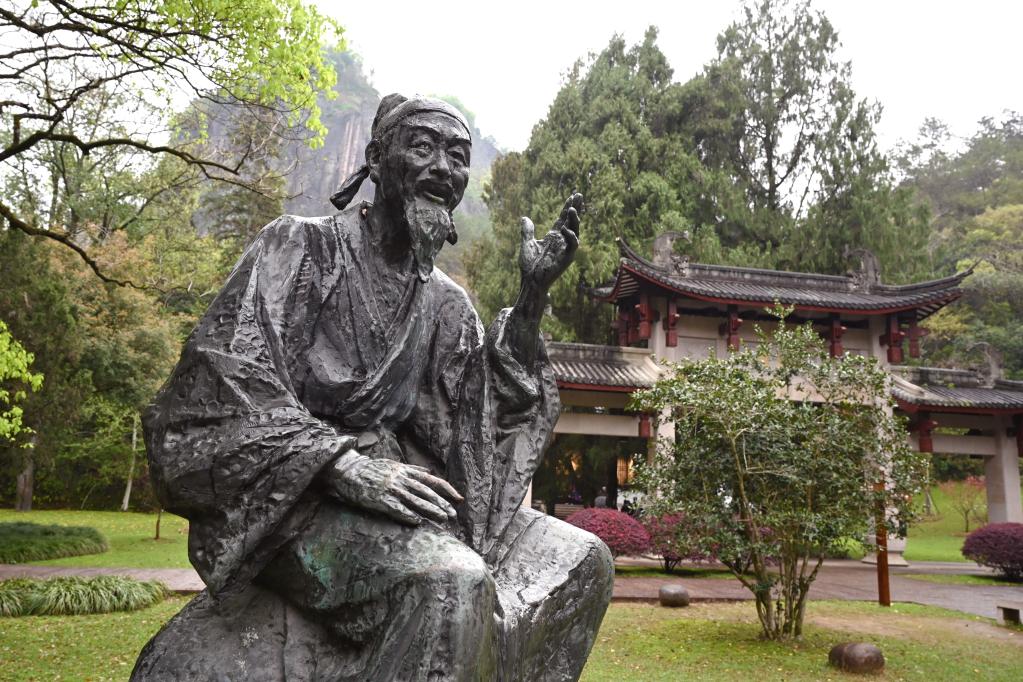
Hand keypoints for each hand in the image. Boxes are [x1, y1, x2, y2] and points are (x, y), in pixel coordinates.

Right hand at [325, 450, 462, 525]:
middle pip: (427, 492)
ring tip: (443, 519)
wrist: (348, 470)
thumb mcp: (394, 464)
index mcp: (406, 471)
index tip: (459, 499)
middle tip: (454, 514)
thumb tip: (427, 472)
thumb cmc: (371, 469)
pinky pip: (396, 508)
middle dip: (442, 503)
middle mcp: (401, 479)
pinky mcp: (379, 499)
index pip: (433, 480)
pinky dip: (407, 515)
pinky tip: (417, 522)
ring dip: (430, 510)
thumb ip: (411, 469)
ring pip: (415, 500)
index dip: (447, 490)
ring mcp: (391, 489)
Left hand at [518, 193, 581, 292]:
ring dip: (574, 220)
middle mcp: (561, 242)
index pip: (563, 219)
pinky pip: (573, 245)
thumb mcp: (527, 244)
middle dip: (575, 208)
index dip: (567, 208)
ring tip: (571, 208)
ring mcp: (565, 249)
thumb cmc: (529, 266)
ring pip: (574, 231)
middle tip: (579, 195)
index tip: (572, 195)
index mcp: (553, 237)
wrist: (530, 282)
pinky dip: (571, 236)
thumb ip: (527, 231)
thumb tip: (525, 217)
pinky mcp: (567, 258)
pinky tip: (565, 229)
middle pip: (571, 222)